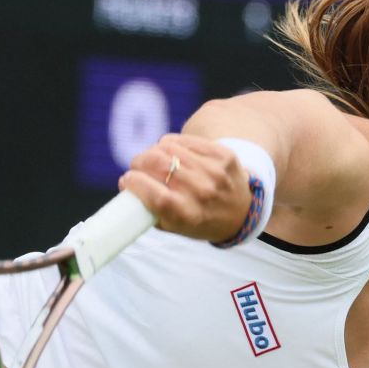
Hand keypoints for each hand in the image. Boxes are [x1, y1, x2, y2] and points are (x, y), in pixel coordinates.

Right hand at [118, 133, 251, 242]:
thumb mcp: (175, 227)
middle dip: (139, 162)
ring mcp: (214, 172)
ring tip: (153, 160)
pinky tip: (171, 152)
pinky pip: (184, 140)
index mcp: (188, 216)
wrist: (242, 212)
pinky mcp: (222, 154)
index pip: (155, 195)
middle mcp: (203, 193)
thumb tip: (127, 186)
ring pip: (168, 147)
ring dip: (153, 152)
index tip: (126, 180)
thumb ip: (150, 210)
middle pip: (158, 165)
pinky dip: (171, 144)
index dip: (135, 183)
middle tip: (136, 167)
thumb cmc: (199, 221)